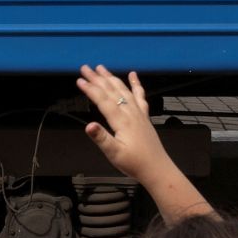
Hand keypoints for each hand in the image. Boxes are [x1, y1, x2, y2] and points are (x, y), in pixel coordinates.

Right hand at [75, 65, 172, 181]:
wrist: (157, 169)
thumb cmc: (135, 163)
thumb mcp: (114, 154)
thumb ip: (101, 138)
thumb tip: (89, 126)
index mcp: (122, 121)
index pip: (103, 101)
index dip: (91, 89)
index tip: (79, 80)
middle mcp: (131, 113)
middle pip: (112, 91)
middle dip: (98, 78)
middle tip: (85, 68)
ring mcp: (139, 113)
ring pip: (124, 90)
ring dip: (111, 78)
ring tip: (101, 68)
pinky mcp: (144, 117)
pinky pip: (140, 96)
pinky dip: (136, 84)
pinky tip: (133, 75)